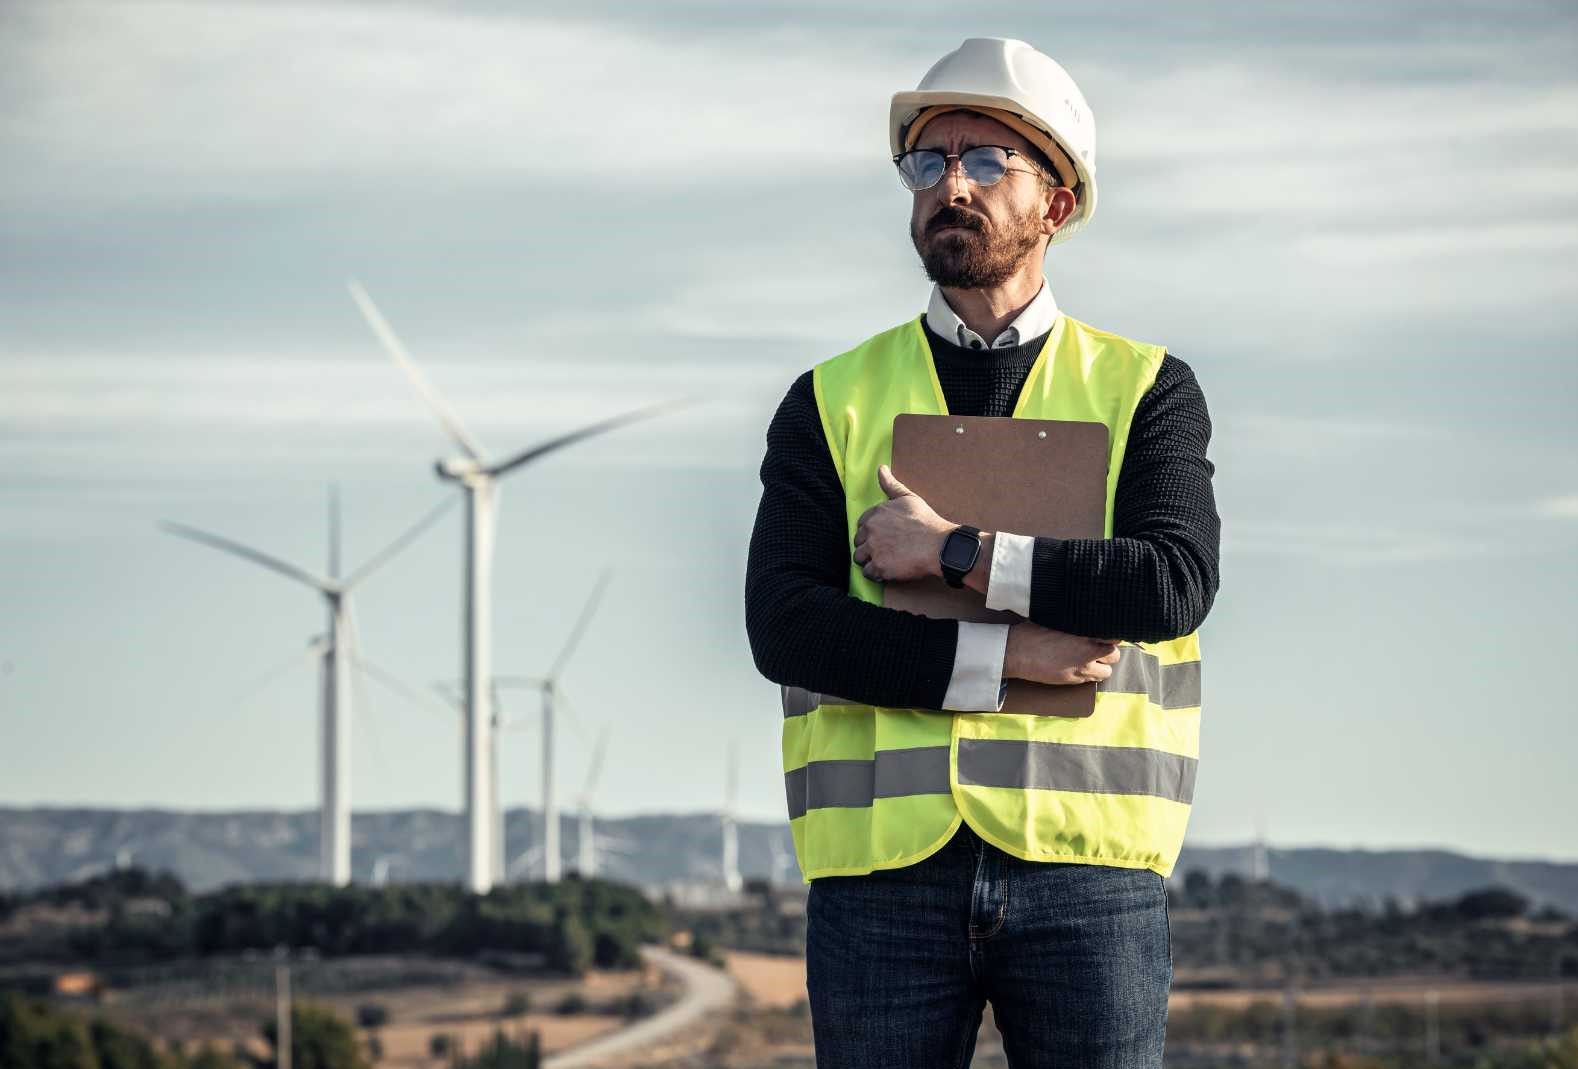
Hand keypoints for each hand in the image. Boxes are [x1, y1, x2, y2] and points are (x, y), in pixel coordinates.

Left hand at [852, 465, 952, 582]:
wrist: (939, 545)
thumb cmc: (926, 521)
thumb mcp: (908, 498)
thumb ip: (891, 484)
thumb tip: (881, 468)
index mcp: (876, 513)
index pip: (862, 524)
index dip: (871, 531)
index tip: (883, 536)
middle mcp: (871, 530)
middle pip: (858, 541)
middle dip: (868, 546)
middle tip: (886, 549)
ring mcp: (873, 549)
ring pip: (859, 557)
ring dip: (869, 560)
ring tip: (885, 561)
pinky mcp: (879, 567)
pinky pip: (867, 573)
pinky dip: (875, 574)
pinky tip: (887, 570)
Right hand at [1004, 622, 1122, 685]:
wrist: (1016, 653)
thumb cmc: (1032, 632)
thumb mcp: (1057, 622)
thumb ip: (1077, 624)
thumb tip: (1088, 621)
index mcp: (1084, 636)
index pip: (1114, 638)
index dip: (1112, 636)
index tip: (1107, 634)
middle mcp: (1087, 654)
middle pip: (1114, 656)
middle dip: (1109, 651)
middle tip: (1099, 646)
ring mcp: (1080, 670)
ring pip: (1106, 672)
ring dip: (1101, 665)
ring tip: (1090, 659)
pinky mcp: (1071, 681)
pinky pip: (1090, 680)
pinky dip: (1089, 674)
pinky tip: (1078, 666)